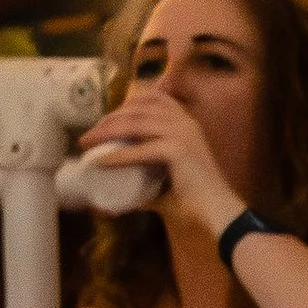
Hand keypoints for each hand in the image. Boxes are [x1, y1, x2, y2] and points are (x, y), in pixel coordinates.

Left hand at [79, 77, 241, 238]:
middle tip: (89, 135)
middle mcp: (184, 122)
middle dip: (109, 118)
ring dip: (107, 131)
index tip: (106, 118)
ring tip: (88, 143)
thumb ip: (146, 181)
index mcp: (186, 122)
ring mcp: (182, 134)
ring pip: (135, 123)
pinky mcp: (177, 150)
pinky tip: (101, 162)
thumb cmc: (196, 198)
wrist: (219, 210)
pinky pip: (139, 149)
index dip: (126, 103)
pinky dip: (118, 155)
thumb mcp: (168, 180)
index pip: (153, 97)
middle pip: (138, 107)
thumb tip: (118, 196)